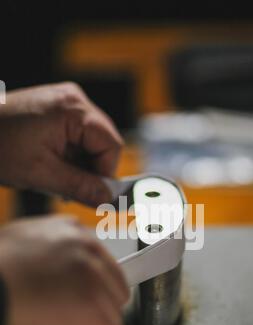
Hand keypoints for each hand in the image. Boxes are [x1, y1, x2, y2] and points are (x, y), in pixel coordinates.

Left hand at [0, 82, 122, 205]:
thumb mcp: (42, 173)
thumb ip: (80, 186)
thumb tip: (107, 198)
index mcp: (73, 109)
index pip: (111, 144)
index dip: (106, 173)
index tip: (95, 194)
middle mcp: (73, 100)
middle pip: (103, 142)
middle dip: (92, 170)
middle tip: (75, 190)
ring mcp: (64, 103)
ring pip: (90, 142)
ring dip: (80, 165)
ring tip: (58, 178)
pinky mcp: (55, 111)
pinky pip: (76, 137)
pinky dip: (70, 156)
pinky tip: (53, 167)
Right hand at [0, 215, 129, 324]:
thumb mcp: (21, 243)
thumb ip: (50, 254)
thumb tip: (61, 281)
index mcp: (71, 231)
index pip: (102, 262)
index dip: (97, 287)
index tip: (94, 298)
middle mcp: (86, 252)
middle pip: (113, 287)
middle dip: (100, 307)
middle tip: (82, 321)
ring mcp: (92, 281)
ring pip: (114, 314)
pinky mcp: (92, 311)